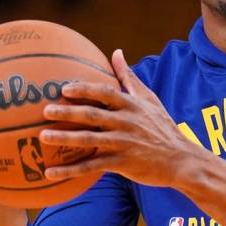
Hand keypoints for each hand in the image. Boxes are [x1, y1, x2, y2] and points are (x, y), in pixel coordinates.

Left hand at [39, 49, 214, 188]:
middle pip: (94, 115)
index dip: (85, 90)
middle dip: (69, 112)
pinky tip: (51, 173)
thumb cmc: (162, 127)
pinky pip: (92, 167)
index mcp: (132, 105)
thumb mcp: (149, 99)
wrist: (182, 160)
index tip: (64, 89)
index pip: (106, 93)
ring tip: (43, 136)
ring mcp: (124, 144)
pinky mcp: (123, 164)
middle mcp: (127, 123)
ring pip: (90, 140)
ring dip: (65, 138)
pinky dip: (71, 171)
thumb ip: (129, 77)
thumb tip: (115, 52)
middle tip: (46, 110)